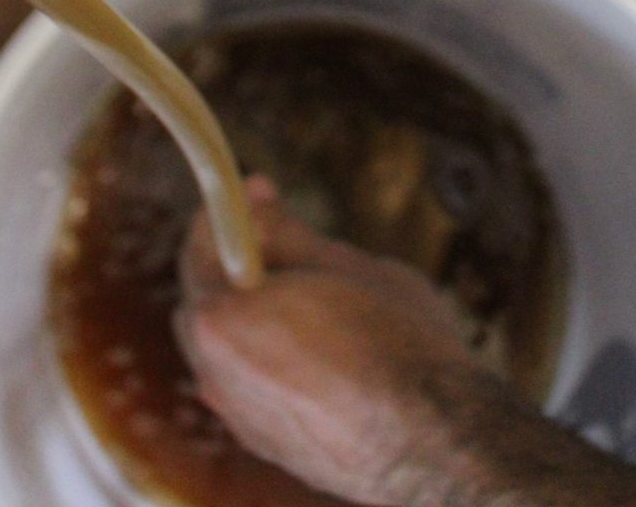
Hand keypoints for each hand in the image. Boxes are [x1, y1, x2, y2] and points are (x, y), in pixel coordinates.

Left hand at [175, 179, 476, 503]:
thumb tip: (256, 201)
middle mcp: (215, 373)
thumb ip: (285, 233)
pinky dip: (267, 357)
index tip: (262, 189)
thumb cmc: (395, 342)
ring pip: (226, 347)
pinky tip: (317, 347)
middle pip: (207, 301)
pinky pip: (248, 385)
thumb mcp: (342, 264)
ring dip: (252, 313)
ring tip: (311, 295)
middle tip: (283, 237)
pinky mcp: (267, 446)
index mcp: (224, 320)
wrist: (434, 440)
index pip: (201, 249)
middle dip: (236, 265)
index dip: (231, 211)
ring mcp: (239, 417)